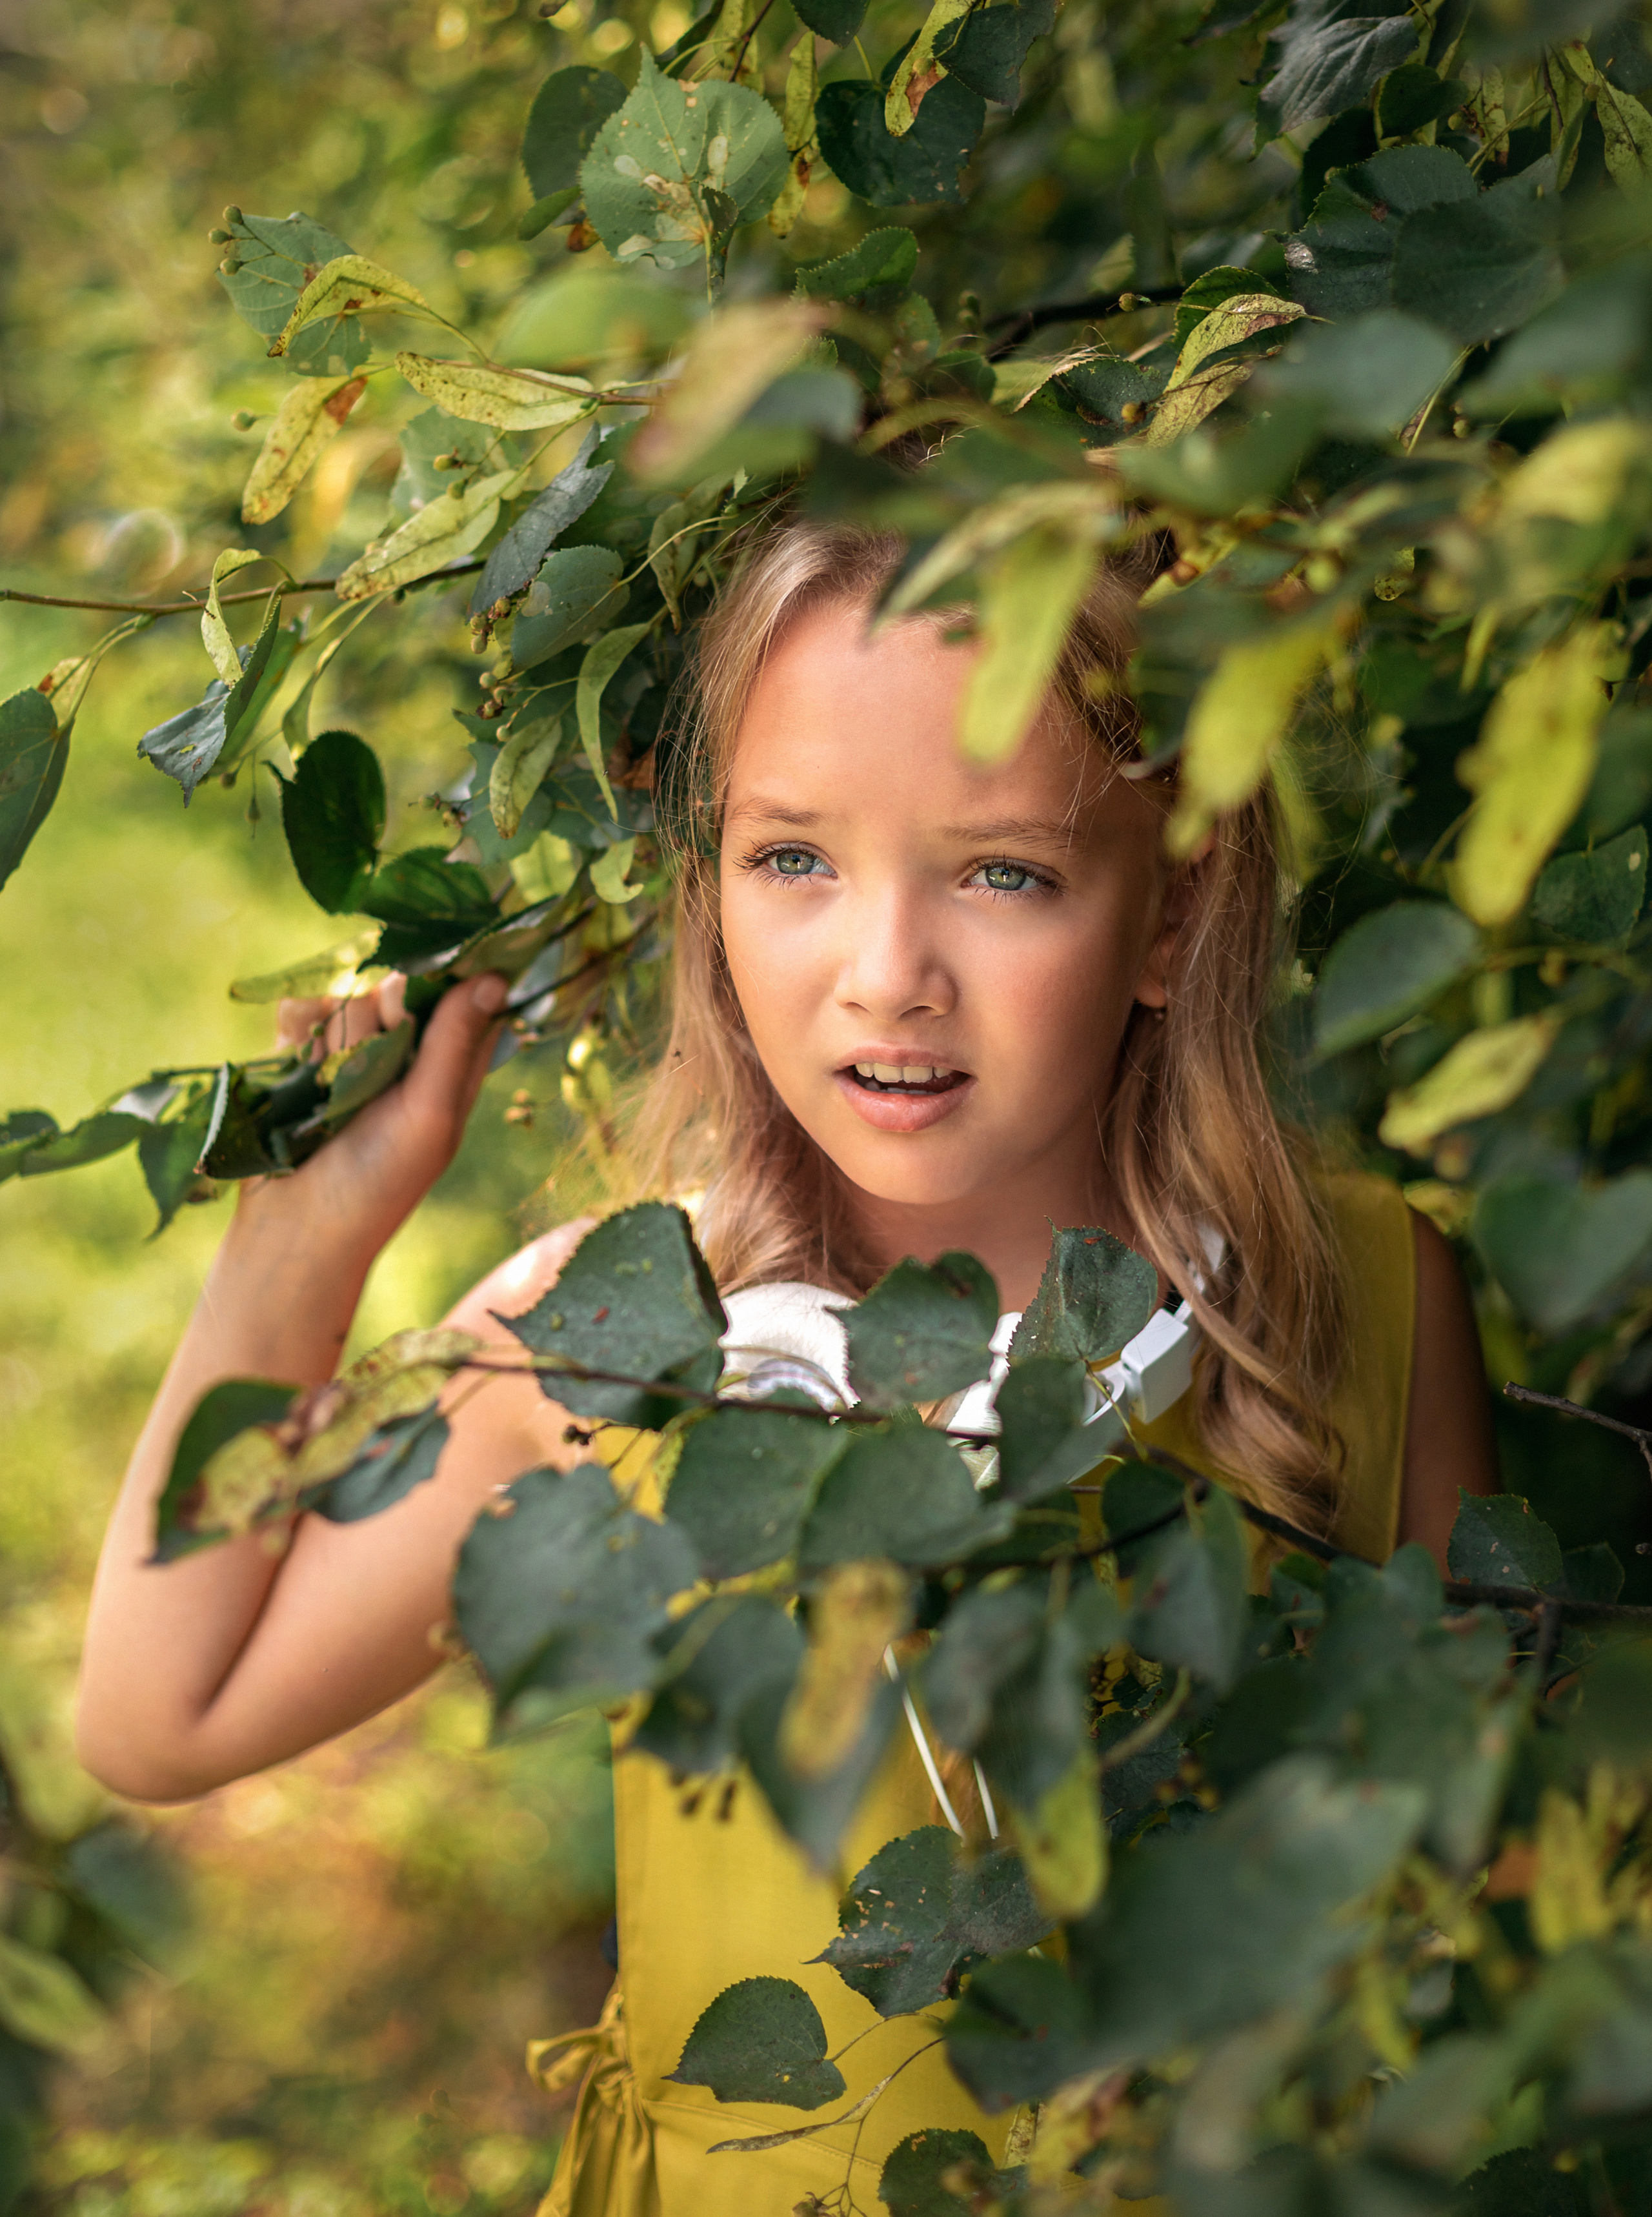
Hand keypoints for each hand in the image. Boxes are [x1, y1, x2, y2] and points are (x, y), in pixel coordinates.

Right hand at [237, 970, 508, 1266]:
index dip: (448, 980)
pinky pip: (299, 1010)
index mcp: (449, 1069)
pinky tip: (298, 1072)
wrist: (294, 1226)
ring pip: (345, 998)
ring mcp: (349, 1053)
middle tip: (372, 1065)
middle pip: (397, 988)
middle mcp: (403, 1056)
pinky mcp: (300, 1055)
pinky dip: (294, 1035)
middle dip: (380, 1017)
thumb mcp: (430, 1114)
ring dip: (334, 1040)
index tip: (425, 993)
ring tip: (330, 1097)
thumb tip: (494, 979)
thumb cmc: (379, 1181)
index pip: (463, 996)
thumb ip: (455, 1042)